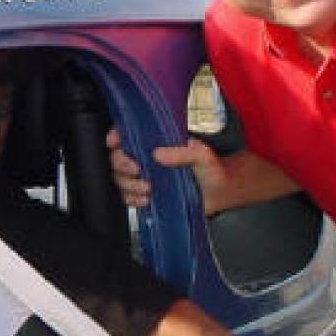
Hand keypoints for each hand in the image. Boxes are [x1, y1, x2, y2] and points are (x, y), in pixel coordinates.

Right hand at [105, 127, 225, 211]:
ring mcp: (144, 177)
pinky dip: (132, 200)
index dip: (115, 138)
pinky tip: (146, 200)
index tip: (115, 143)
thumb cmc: (213, 170)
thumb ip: (183, 152)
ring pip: (118, 180)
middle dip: (121, 165)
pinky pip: (127, 198)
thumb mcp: (202, 155)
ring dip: (128, 185)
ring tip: (148, 189)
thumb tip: (158, 153)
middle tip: (137, 170)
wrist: (220, 194)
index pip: (126, 135)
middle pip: (115, 159)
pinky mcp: (145, 195)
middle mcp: (146, 159)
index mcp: (156, 142)